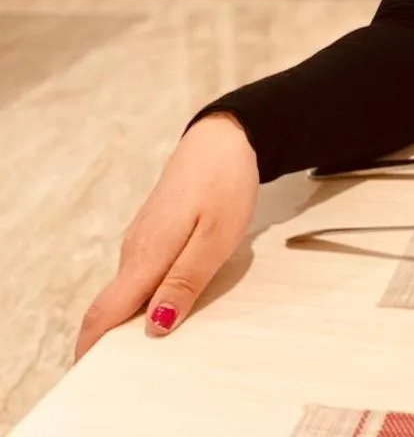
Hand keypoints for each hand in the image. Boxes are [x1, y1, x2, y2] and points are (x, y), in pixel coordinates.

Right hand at [75, 112, 258, 359]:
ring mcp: (142, 240)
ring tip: (165, 336)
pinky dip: (152, 293)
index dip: (93, 346)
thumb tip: (155, 325)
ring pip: (132, 289)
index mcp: (146, 256)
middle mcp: (135, 251)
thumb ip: (185, 281)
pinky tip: (174, 299)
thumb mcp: (215, 238)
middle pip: (115, 306)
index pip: (105, 311)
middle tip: (144, 362)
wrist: (224, 138)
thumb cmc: (224, 184)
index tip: (94, 371)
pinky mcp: (154, 232)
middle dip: (119, 338)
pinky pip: (145, 272)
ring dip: (139, 315)